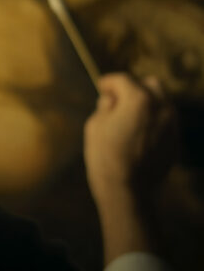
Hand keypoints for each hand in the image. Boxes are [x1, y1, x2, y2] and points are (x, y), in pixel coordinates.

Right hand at [84, 73, 178, 264]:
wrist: (127, 191)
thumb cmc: (105, 156)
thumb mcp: (95, 125)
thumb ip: (105, 106)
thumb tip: (112, 101)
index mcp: (139, 99)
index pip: (122, 79)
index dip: (108, 82)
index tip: (101, 87)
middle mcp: (162, 107)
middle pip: (150, 84)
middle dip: (133, 88)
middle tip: (117, 101)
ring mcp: (172, 125)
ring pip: (162, 103)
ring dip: (146, 104)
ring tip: (129, 118)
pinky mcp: (175, 141)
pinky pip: (165, 122)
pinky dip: (153, 122)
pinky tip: (138, 135)